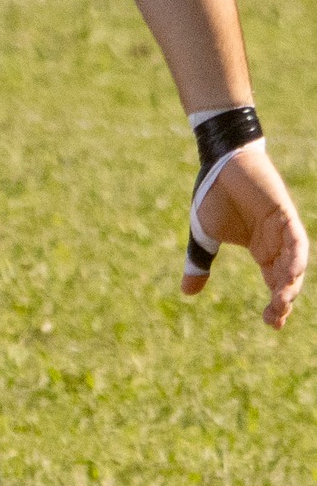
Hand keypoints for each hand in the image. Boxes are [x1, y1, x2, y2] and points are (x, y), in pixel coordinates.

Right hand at [183, 145, 306, 327]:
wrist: (219, 161)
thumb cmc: (213, 195)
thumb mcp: (204, 236)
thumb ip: (200, 263)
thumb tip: (187, 293)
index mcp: (261, 249)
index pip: (275, 282)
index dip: (277, 304)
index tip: (272, 324)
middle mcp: (276, 242)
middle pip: (287, 277)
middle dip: (283, 299)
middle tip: (274, 318)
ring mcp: (282, 228)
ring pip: (295, 262)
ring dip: (291, 282)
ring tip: (282, 301)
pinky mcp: (284, 213)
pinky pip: (296, 240)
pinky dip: (296, 257)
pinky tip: (293, 273)